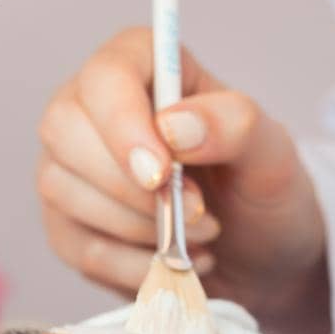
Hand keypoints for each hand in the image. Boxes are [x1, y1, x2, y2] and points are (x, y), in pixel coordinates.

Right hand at [37, 27, 330, 333]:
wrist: (258, 262)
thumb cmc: (260, 194)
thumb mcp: (272, 154)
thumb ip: (233, 125)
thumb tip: (173, 126)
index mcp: (144, 68)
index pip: (106, 76)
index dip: (124, 125)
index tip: (161, 174)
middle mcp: (92, 111)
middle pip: (64, 130)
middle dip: (129, 186)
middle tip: (196, 212)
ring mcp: (71, 170)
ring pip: (62, 190)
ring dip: (138, 227)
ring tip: (198, 236)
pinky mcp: (68, 228)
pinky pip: (80, 248)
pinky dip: (134, 265)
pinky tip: (173, 260)